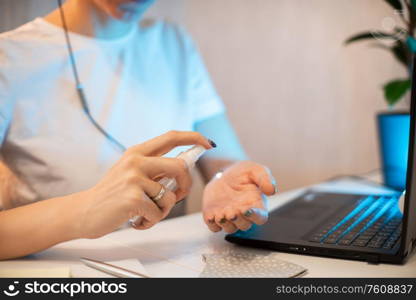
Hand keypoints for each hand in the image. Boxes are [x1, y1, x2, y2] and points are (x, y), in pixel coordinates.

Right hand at [74, 131, 212, 238]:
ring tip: (147, 212)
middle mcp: (136, 161)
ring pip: (171, 195)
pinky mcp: (133, 197)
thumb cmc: (112, 195)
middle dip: (186, 185)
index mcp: (137, 152)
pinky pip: (159, 212)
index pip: (171, 137)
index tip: (208, 143)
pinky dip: (152, 220)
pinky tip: (137, 219)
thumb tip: (184, 168)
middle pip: (180, 166)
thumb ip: (155, 169)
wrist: (83, 211)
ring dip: (164, 210)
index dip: (193, 138)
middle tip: (179, 196)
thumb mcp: (131, 173)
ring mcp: (134, 178)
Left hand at [202, 161, 276, 232]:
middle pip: (244, 225)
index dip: (255, 216)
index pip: (260, 218)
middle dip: (238, 220)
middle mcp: (243, 214)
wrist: (224, 173)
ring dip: (225, 223)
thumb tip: (272, 190)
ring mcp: (229, 217)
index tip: (247, 210)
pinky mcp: (216, 217)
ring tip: (221, 213)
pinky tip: (211, 215)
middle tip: (232, 211)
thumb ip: (265, 178)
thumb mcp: (256, 170)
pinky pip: (214, 227)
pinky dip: (212, 224)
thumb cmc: (243, 173)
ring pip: (229, 228)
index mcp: (256, 205)